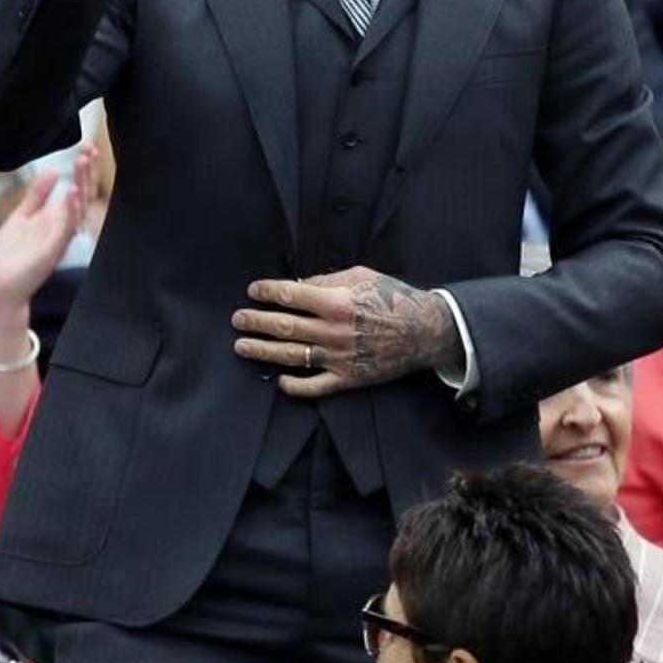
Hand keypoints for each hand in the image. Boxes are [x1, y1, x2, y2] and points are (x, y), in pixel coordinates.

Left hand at [0, 147, 95, 316]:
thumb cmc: (10, 257)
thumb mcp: (22, 217)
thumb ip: (37, 196)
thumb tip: (53, 171)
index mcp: (56, 218)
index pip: (76, 189)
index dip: (82, 170)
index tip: (86, 148)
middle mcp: (63, 227)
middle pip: (81, 195)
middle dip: (87, 172)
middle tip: (90, 149)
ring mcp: (59, 238)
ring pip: (78, 208)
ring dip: (82, 185)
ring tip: (84, 162)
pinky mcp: (52, 250)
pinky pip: (66, 228)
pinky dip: (71, 210)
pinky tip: (71, 192)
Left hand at [233, 267, 462, 397]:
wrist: (425, 331)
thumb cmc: (394, 298)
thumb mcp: (363, 275)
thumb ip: (329, 279)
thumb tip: (300, 283)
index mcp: (336, 302)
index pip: (291, 295)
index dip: (268, 292)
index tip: (253, 290)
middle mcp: (333, 331)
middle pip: (284, 326)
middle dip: (256, 321)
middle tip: (237, 319)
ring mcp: (338, 358)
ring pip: (291, 356)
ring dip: (263, 350)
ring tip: (242, 346)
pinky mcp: (347, 378)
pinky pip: (315, 387)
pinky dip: (294, 386)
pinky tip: (279, 381)